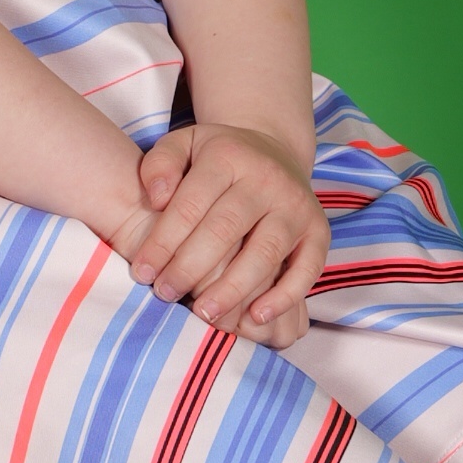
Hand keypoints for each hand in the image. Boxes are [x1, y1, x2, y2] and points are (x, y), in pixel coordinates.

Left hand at [126, 122, 329, 343]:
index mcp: (228, 157)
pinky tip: (256, 317)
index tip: (143, 272)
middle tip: (166, 294)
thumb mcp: (182, 145)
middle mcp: (266, 180)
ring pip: (264, 253)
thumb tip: (157, 198)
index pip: (190, 205)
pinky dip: (285, 296)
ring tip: (204, 314)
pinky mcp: (319, 231)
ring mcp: (296, 206)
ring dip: (232, 289)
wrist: (273, 150)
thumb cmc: (216, 159)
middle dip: (190, 268)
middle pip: (225, 230)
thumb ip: (160, 165)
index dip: (162, 242)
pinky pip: (308, 268)